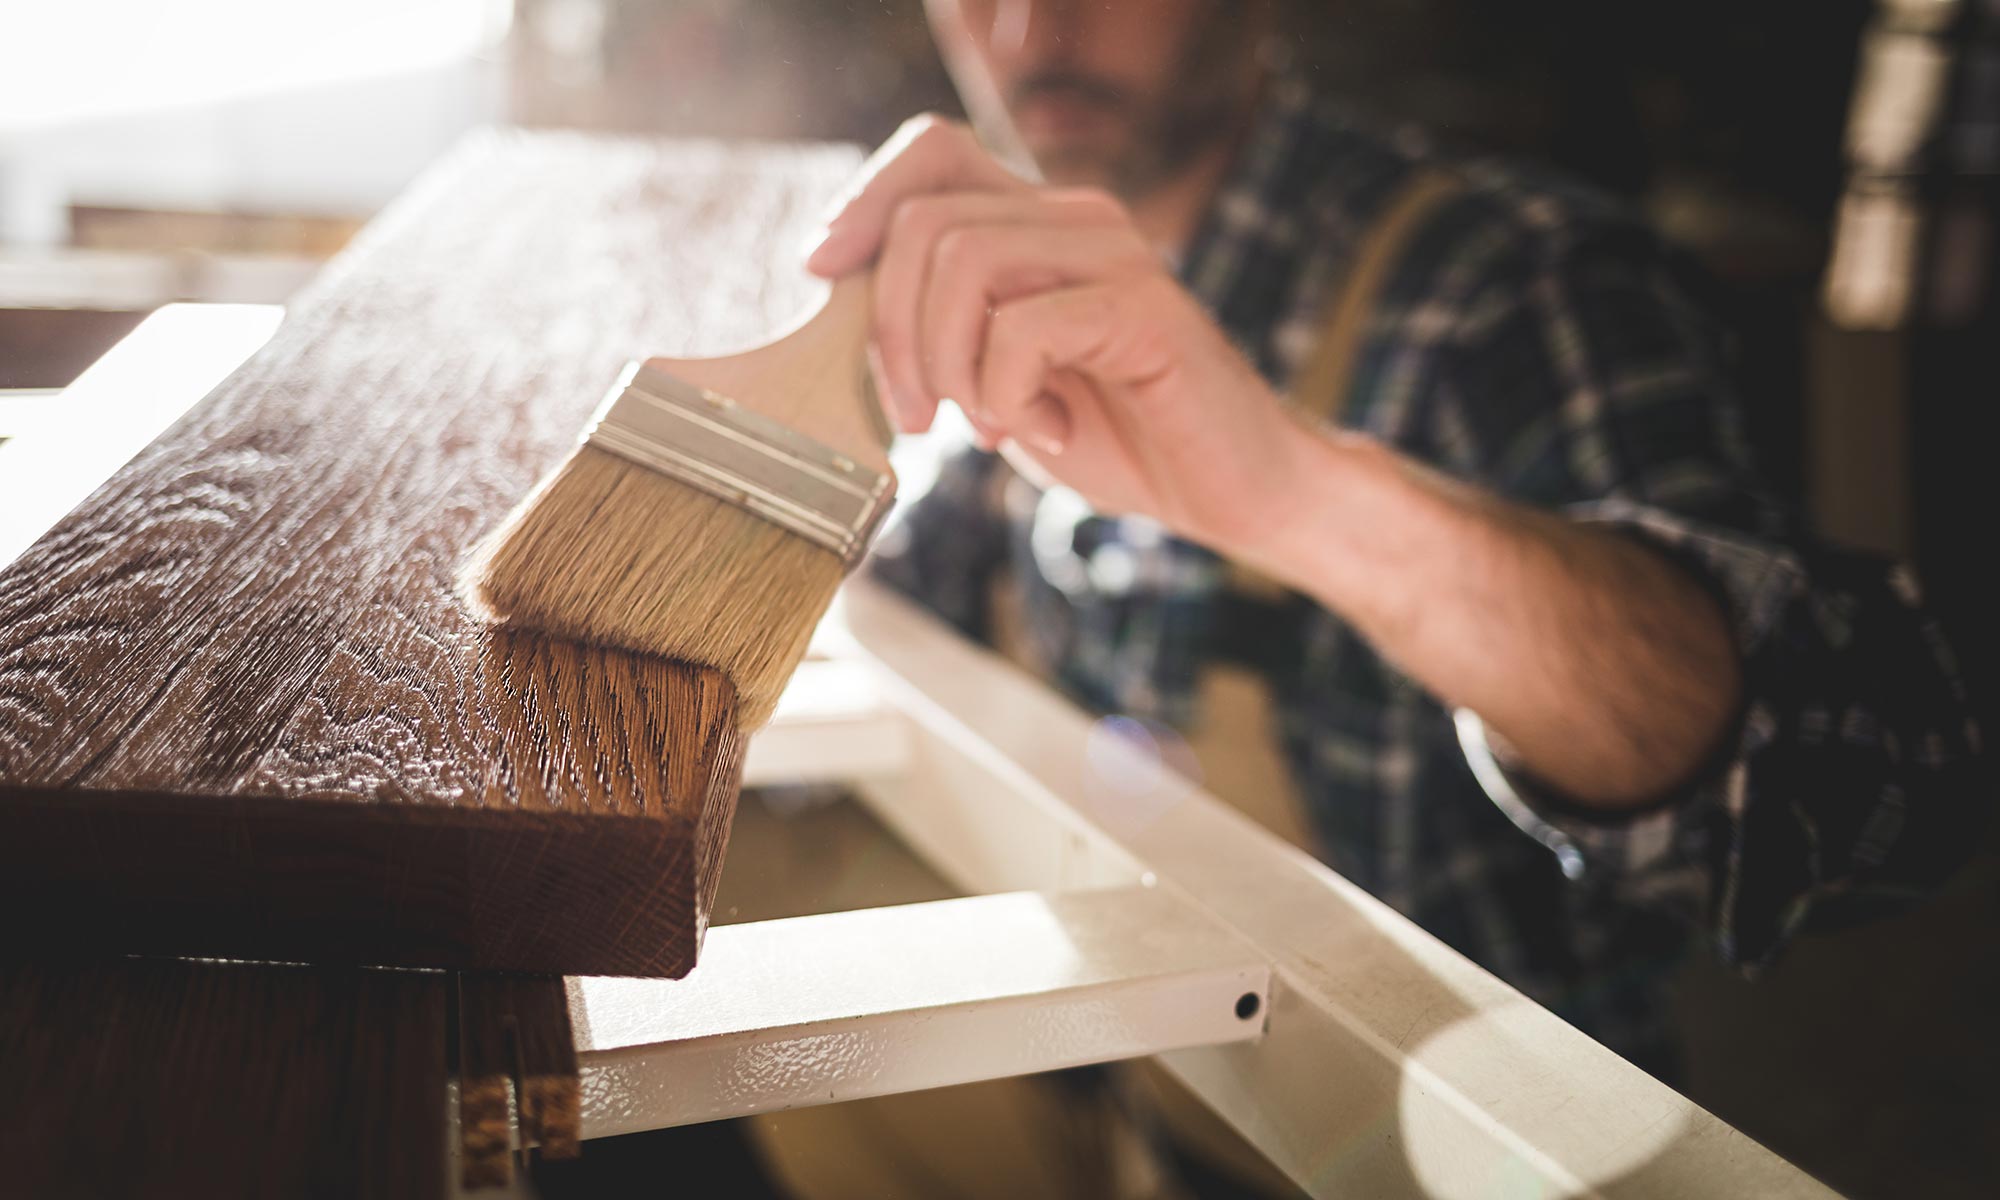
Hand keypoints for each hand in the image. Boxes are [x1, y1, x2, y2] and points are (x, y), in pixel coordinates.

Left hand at [806, 115, 1312, 558]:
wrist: (1231, 493)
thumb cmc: (1114, 437)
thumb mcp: (996, 380)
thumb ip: (936, 332)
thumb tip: (838, 304)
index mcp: (1037, 222)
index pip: (931, 152)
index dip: (863, 202)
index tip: (822, 274)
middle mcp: (1076, 217)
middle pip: (926, 221)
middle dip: (890, 331)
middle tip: (916, 416)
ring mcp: (1115, 254)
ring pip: (965, 263)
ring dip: (947, 364)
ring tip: (985, 425)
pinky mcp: (1146, 308)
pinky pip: (1025, 331)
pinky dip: (1010, 397)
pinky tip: (1050, 432)